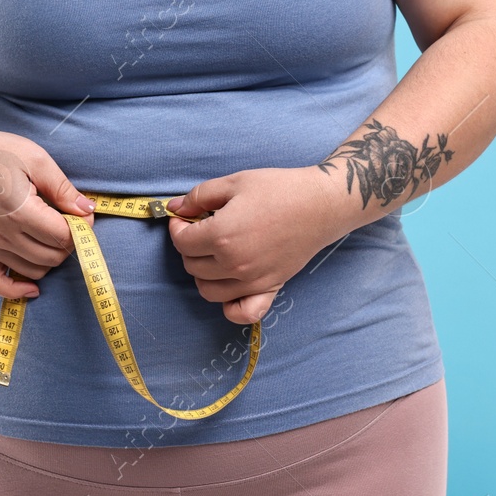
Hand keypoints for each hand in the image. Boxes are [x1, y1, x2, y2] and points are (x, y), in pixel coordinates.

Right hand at [0, 129, 94, 299]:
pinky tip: (33, 286)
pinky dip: (16, 289)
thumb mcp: (36, 159)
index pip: (62, 236)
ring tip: (53, 232)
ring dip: (52, 257)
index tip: (83, 212)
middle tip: (71, 220)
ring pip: (35, 271)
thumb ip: (63, 188)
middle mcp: (4, 235)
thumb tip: (87, 211)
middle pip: (52, 256)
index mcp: (19, 211)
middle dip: (70, 242)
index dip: (81, 227)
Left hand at [166, 167, 348, 325]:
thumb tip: (175, 208)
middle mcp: (233, 264)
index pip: (181, 243)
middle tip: (201, 230)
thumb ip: (200, 196)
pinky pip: (242, 312)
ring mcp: (252, 281)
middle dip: (189, 247)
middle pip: (192, 266)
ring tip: (213, 254)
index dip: (177, 229)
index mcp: (221, 236)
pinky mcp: (270, 288)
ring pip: (208, 291)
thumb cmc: (279, 189)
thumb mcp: (235, 182)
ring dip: (203, 274)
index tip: (185, 219)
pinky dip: (231, 307)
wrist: (319, 205)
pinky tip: (231, 287)